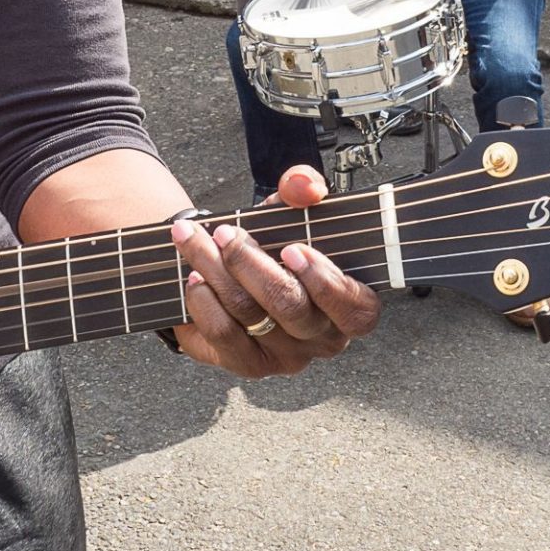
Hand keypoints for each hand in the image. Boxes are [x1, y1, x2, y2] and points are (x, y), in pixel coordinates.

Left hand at [170, 168, 378, 375]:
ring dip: (215, 271)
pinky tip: (194, 276)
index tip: (291, 249)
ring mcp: (287, 357)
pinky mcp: (249, 365)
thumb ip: (303, 188)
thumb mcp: (293, 210)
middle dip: (249, 263)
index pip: (355, 310)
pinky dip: (203, 302)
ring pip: (250, 315)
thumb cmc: (278, 243)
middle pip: (289, 306)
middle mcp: (323, 338)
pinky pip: (223, 335)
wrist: (237, 272)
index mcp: (351, 305)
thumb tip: (302, 185)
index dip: (326, 283)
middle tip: (224, 232)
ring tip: (194, 240)